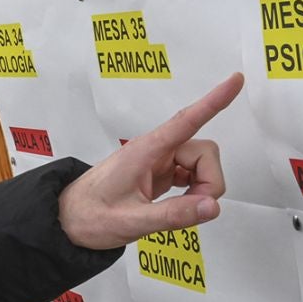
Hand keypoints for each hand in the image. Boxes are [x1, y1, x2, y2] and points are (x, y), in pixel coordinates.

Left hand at [57, 73, 243, 250]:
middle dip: (209, 180)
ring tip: (179, 212)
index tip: (236, 80)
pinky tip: (180, 207)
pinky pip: (191, 175)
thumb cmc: (90, 216)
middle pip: (204, 151)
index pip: (187, 120)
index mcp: (145, 151)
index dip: (214, 100)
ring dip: (202, 188)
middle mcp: (154, 150)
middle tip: (194, 209)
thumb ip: (172, 216)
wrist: (66, 221)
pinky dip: (194, 192)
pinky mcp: (159, 174)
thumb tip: (212, 207)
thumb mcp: (131, 221)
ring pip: (200, 164)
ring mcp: (157, 162)